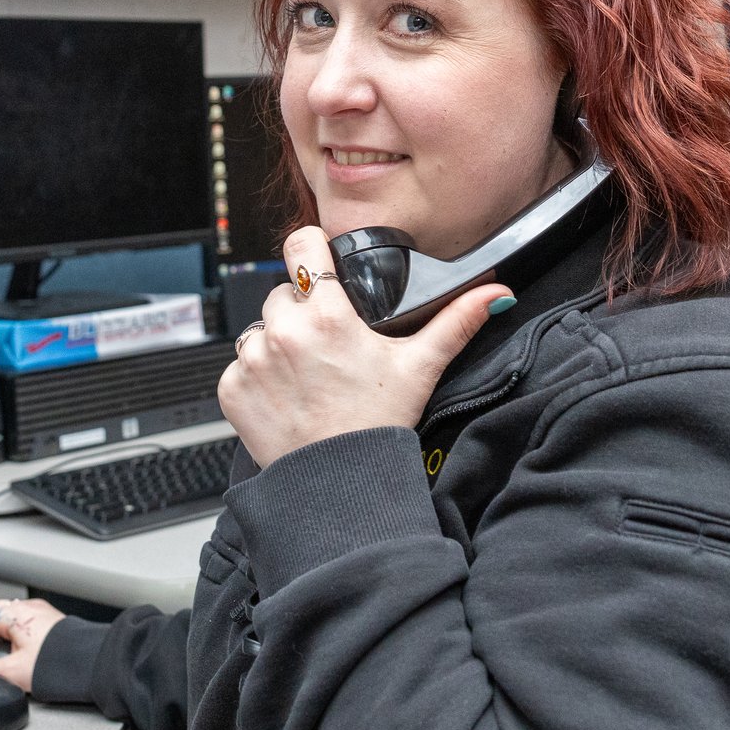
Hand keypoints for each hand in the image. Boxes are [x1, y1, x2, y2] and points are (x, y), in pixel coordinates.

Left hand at [218, 226, 513, 466]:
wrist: (341, 484)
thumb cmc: (378, 423)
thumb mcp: (420, 367)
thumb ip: (455, 322)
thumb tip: (495, 293)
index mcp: (326, 316)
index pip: (301, 245)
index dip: (311, 249)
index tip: (320, 262)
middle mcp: (283, 332)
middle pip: (283, 293)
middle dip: (301, 310)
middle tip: (326, 344)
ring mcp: (253, 361)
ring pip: (258, 329)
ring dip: (276, 343)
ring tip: (308, 374)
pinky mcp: (233, 389)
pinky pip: (240, 366)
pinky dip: (257, 377)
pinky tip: (287, 396)